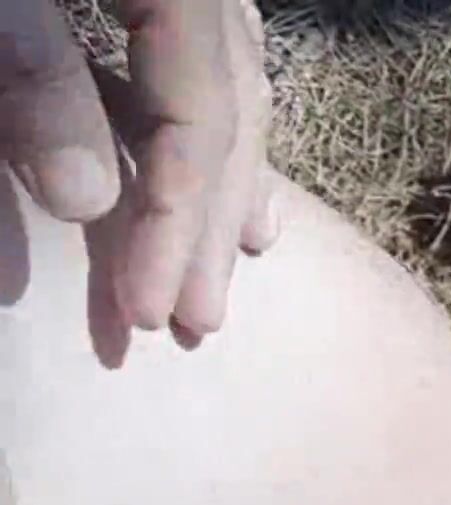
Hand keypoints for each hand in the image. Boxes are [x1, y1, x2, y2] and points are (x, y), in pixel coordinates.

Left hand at [0, 0, 276, 335]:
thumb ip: (33, 76)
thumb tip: (83, 202)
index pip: (199, 124)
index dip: (176, 226)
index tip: (150, 314)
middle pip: (231, 117)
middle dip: (212, 227)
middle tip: (198, 325)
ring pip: (235, 88)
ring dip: (232, 182)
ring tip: (239, 262)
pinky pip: (211, 55)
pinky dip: (217, 119)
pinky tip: (228, 161)